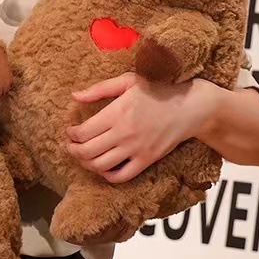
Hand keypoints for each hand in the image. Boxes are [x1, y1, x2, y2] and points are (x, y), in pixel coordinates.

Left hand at [65, 72, 213, 183]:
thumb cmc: (156, 91)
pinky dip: (107, 176)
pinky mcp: (146, 160)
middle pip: (87, 151)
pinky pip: (121, 176)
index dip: (71, 135)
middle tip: (70, 146)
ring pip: (100, 166)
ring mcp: (135, 150)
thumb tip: (74, 95)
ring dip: (86, 163)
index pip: (83, 132)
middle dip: (73, 150)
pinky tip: (103, 167)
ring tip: (83, 156)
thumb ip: (99, 89)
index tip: (70, 131)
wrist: (188, 108)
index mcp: (116, 113)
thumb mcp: (128, 81)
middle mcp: (123, 134)